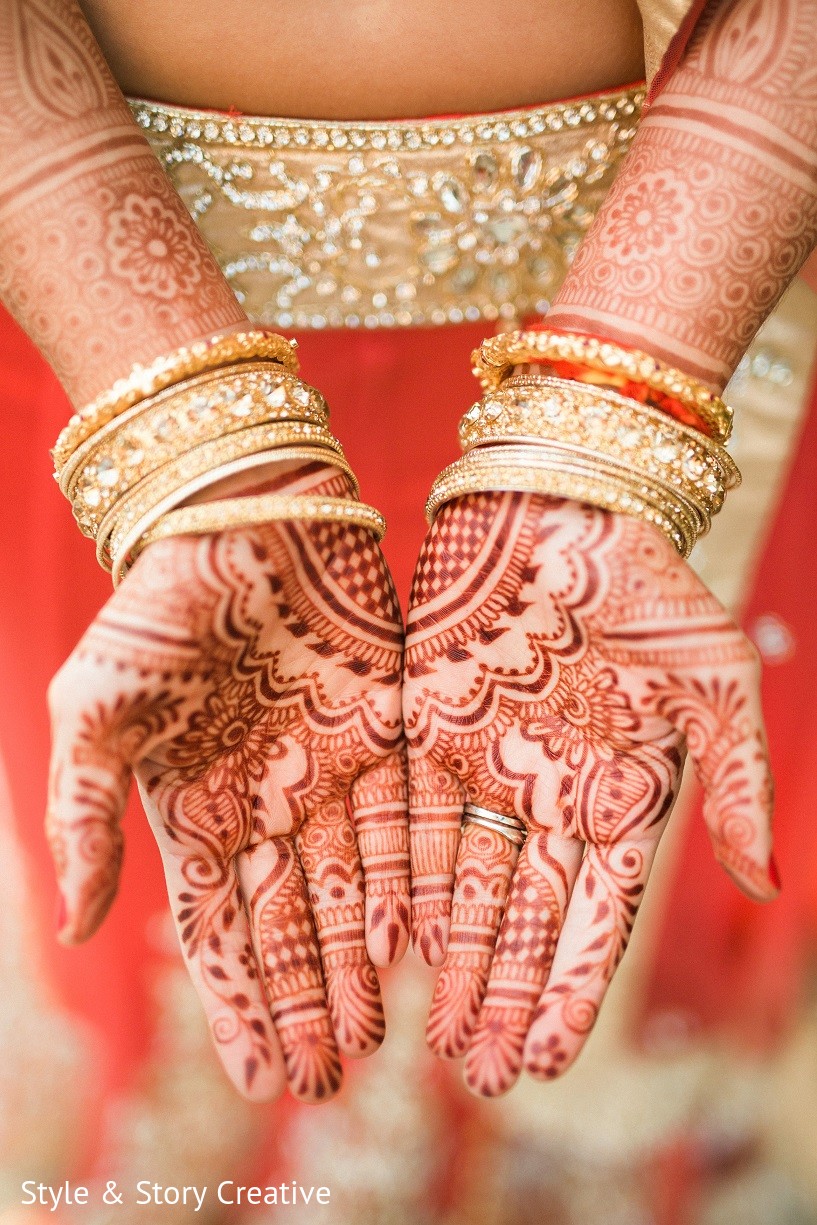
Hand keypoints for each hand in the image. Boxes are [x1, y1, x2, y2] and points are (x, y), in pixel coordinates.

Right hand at [47, 466, 407, 1103]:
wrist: (241, 516)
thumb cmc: (158, 607)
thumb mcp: (98, 709)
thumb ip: (85, 816)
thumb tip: (74, 930)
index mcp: (196, 807)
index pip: (220, 929)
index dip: (240, 1003)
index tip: (264, 1078)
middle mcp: (267, 802)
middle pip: (293, 924)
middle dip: (308, 1002)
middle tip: (331, 1080)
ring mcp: (330, 771)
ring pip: (352, 889)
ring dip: (361, 964)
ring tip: (378, 1037)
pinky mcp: (387, 731)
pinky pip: (405, 823)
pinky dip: (411, 884)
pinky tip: (421, 944)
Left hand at [404, 492, 776, 1096]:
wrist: (563, 504)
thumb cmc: (649, 587)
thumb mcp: (713, 682)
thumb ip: (739, 781)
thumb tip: (769, 881)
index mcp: (619, 793)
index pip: (595, 911)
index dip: (571, 986)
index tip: (543, 1058)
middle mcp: (548, 794)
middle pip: (522, 915)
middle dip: (503, 993)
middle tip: (478, 1072)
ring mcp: (484, 766)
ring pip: (462, 883)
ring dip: (452, 959)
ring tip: (435, 1033)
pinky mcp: (424, 729)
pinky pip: (411, 820)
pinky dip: (400, 880)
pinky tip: (389, 942)